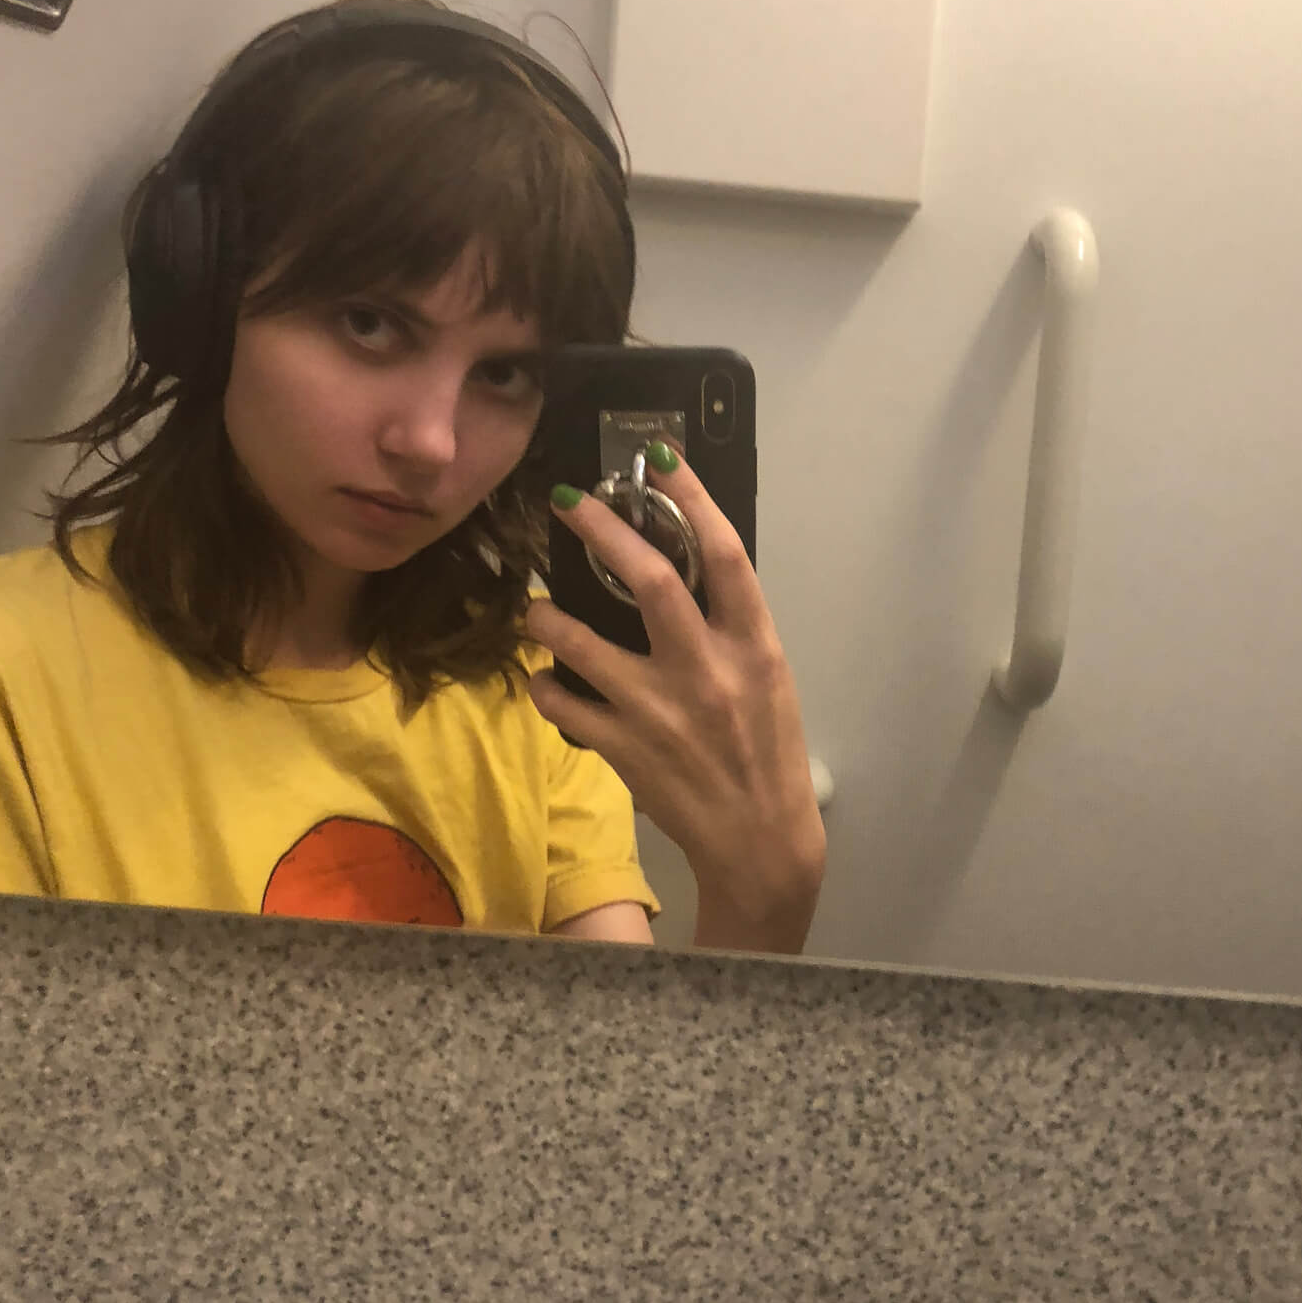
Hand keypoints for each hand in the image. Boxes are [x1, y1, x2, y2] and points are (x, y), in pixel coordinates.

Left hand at [523, 443, 825, 954]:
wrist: (761, 842)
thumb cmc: (768, 754)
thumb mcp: (767, 679)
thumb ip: (729, 628)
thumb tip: (682, 570)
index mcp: (755, 646)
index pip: (725, 555)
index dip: (691, 499)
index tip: (659, 460)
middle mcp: (708, 671)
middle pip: (651, 580)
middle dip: (602, 529)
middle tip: (567, 502)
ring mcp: (661, 712)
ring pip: (583, 644)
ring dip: (547, 617)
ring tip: (533, 608)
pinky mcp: (625, 750)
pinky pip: (564, 706)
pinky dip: (545, 689)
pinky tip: (543, 681)